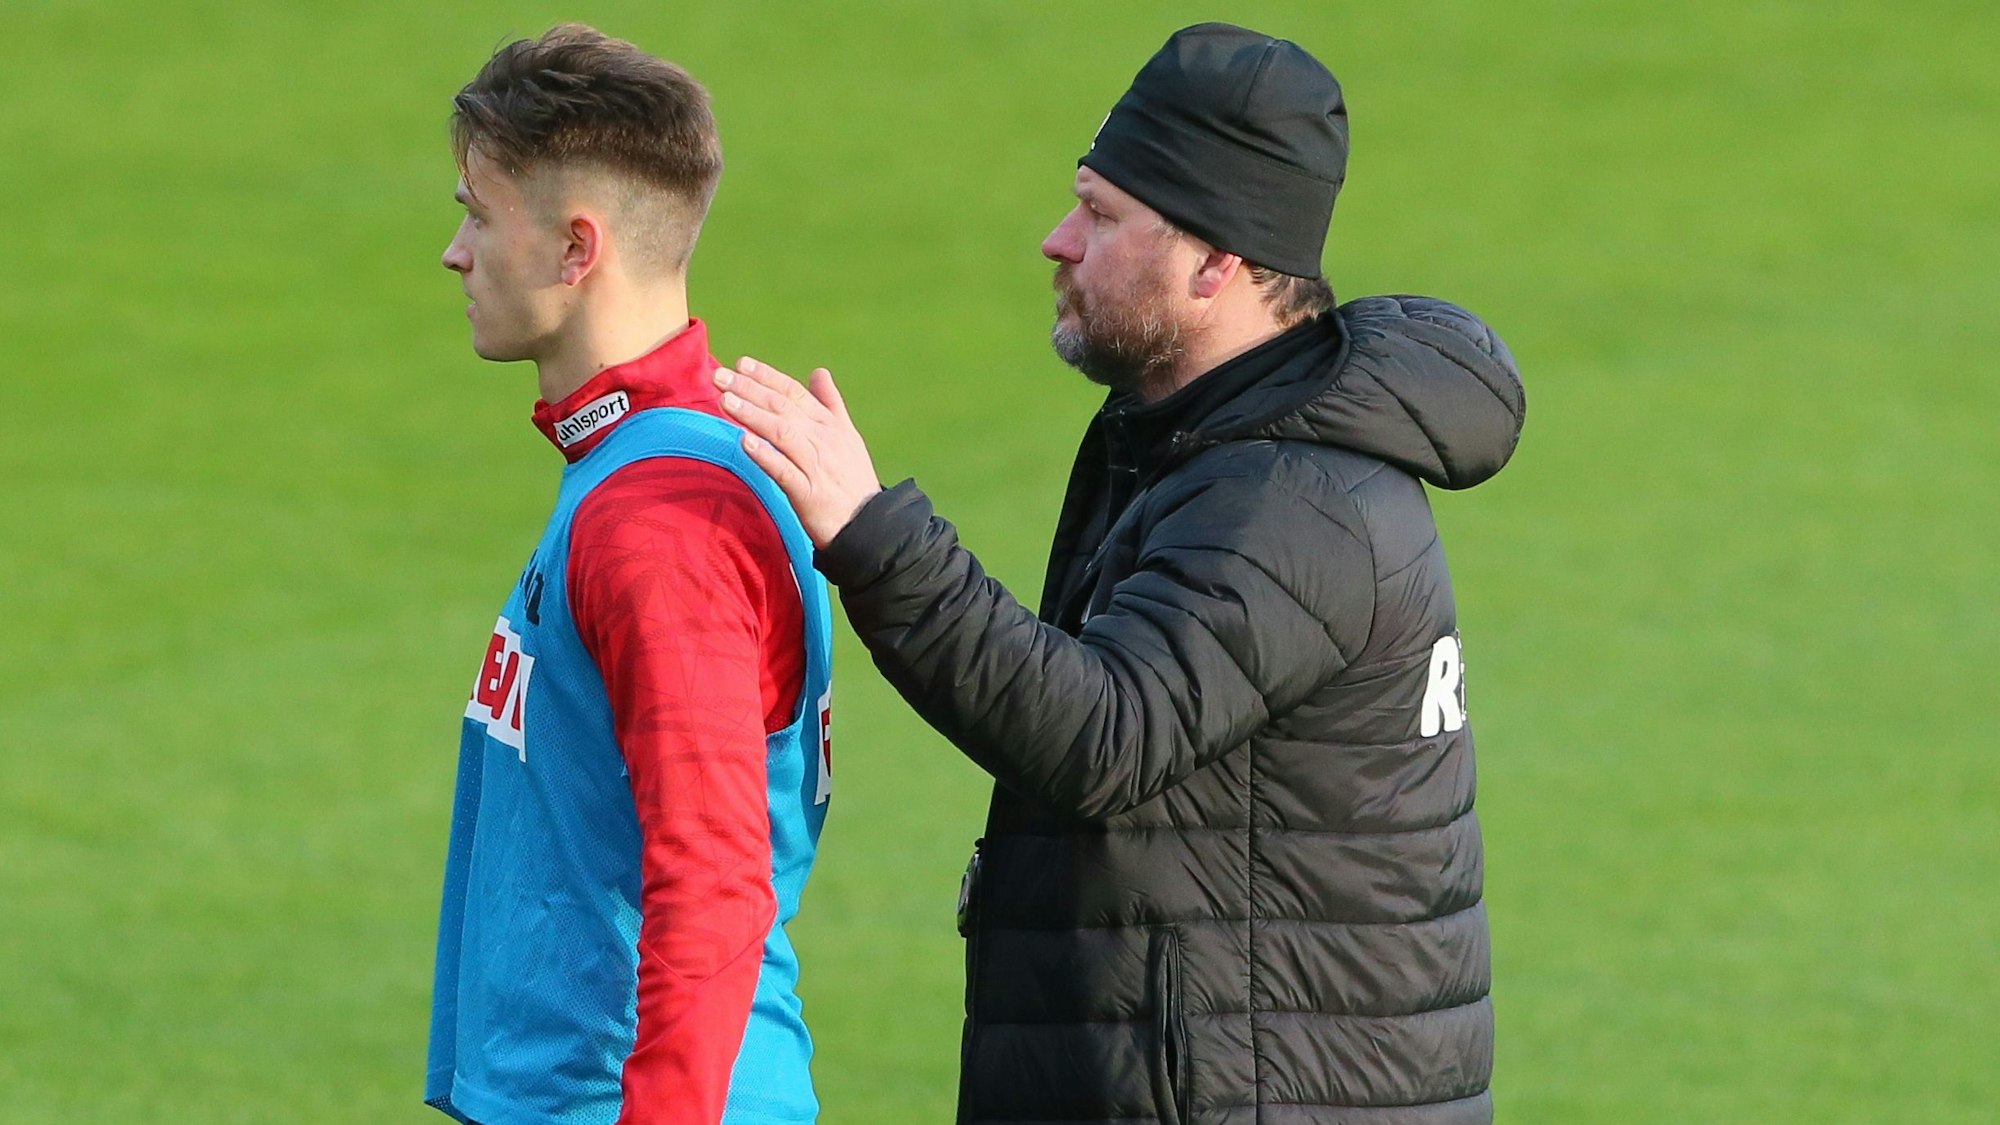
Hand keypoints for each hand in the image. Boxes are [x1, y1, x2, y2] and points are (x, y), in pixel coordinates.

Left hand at [715, 358, 881, 548]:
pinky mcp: (808, 493)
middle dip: (750, 389)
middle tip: (720, 376)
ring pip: (782, 433)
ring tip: (725, 401)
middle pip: (783, 408)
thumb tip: (819, 372)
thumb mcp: (848, 435)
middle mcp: (823, 440)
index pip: (795, 393)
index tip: (742, 364)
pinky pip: (784, 471)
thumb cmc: (853, 480)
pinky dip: (765, 456)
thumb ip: (831, 403)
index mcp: (830, 425)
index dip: (768, 377)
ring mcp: (816, 466)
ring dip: (752, 415)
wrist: (870, 524)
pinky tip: (744, 442)